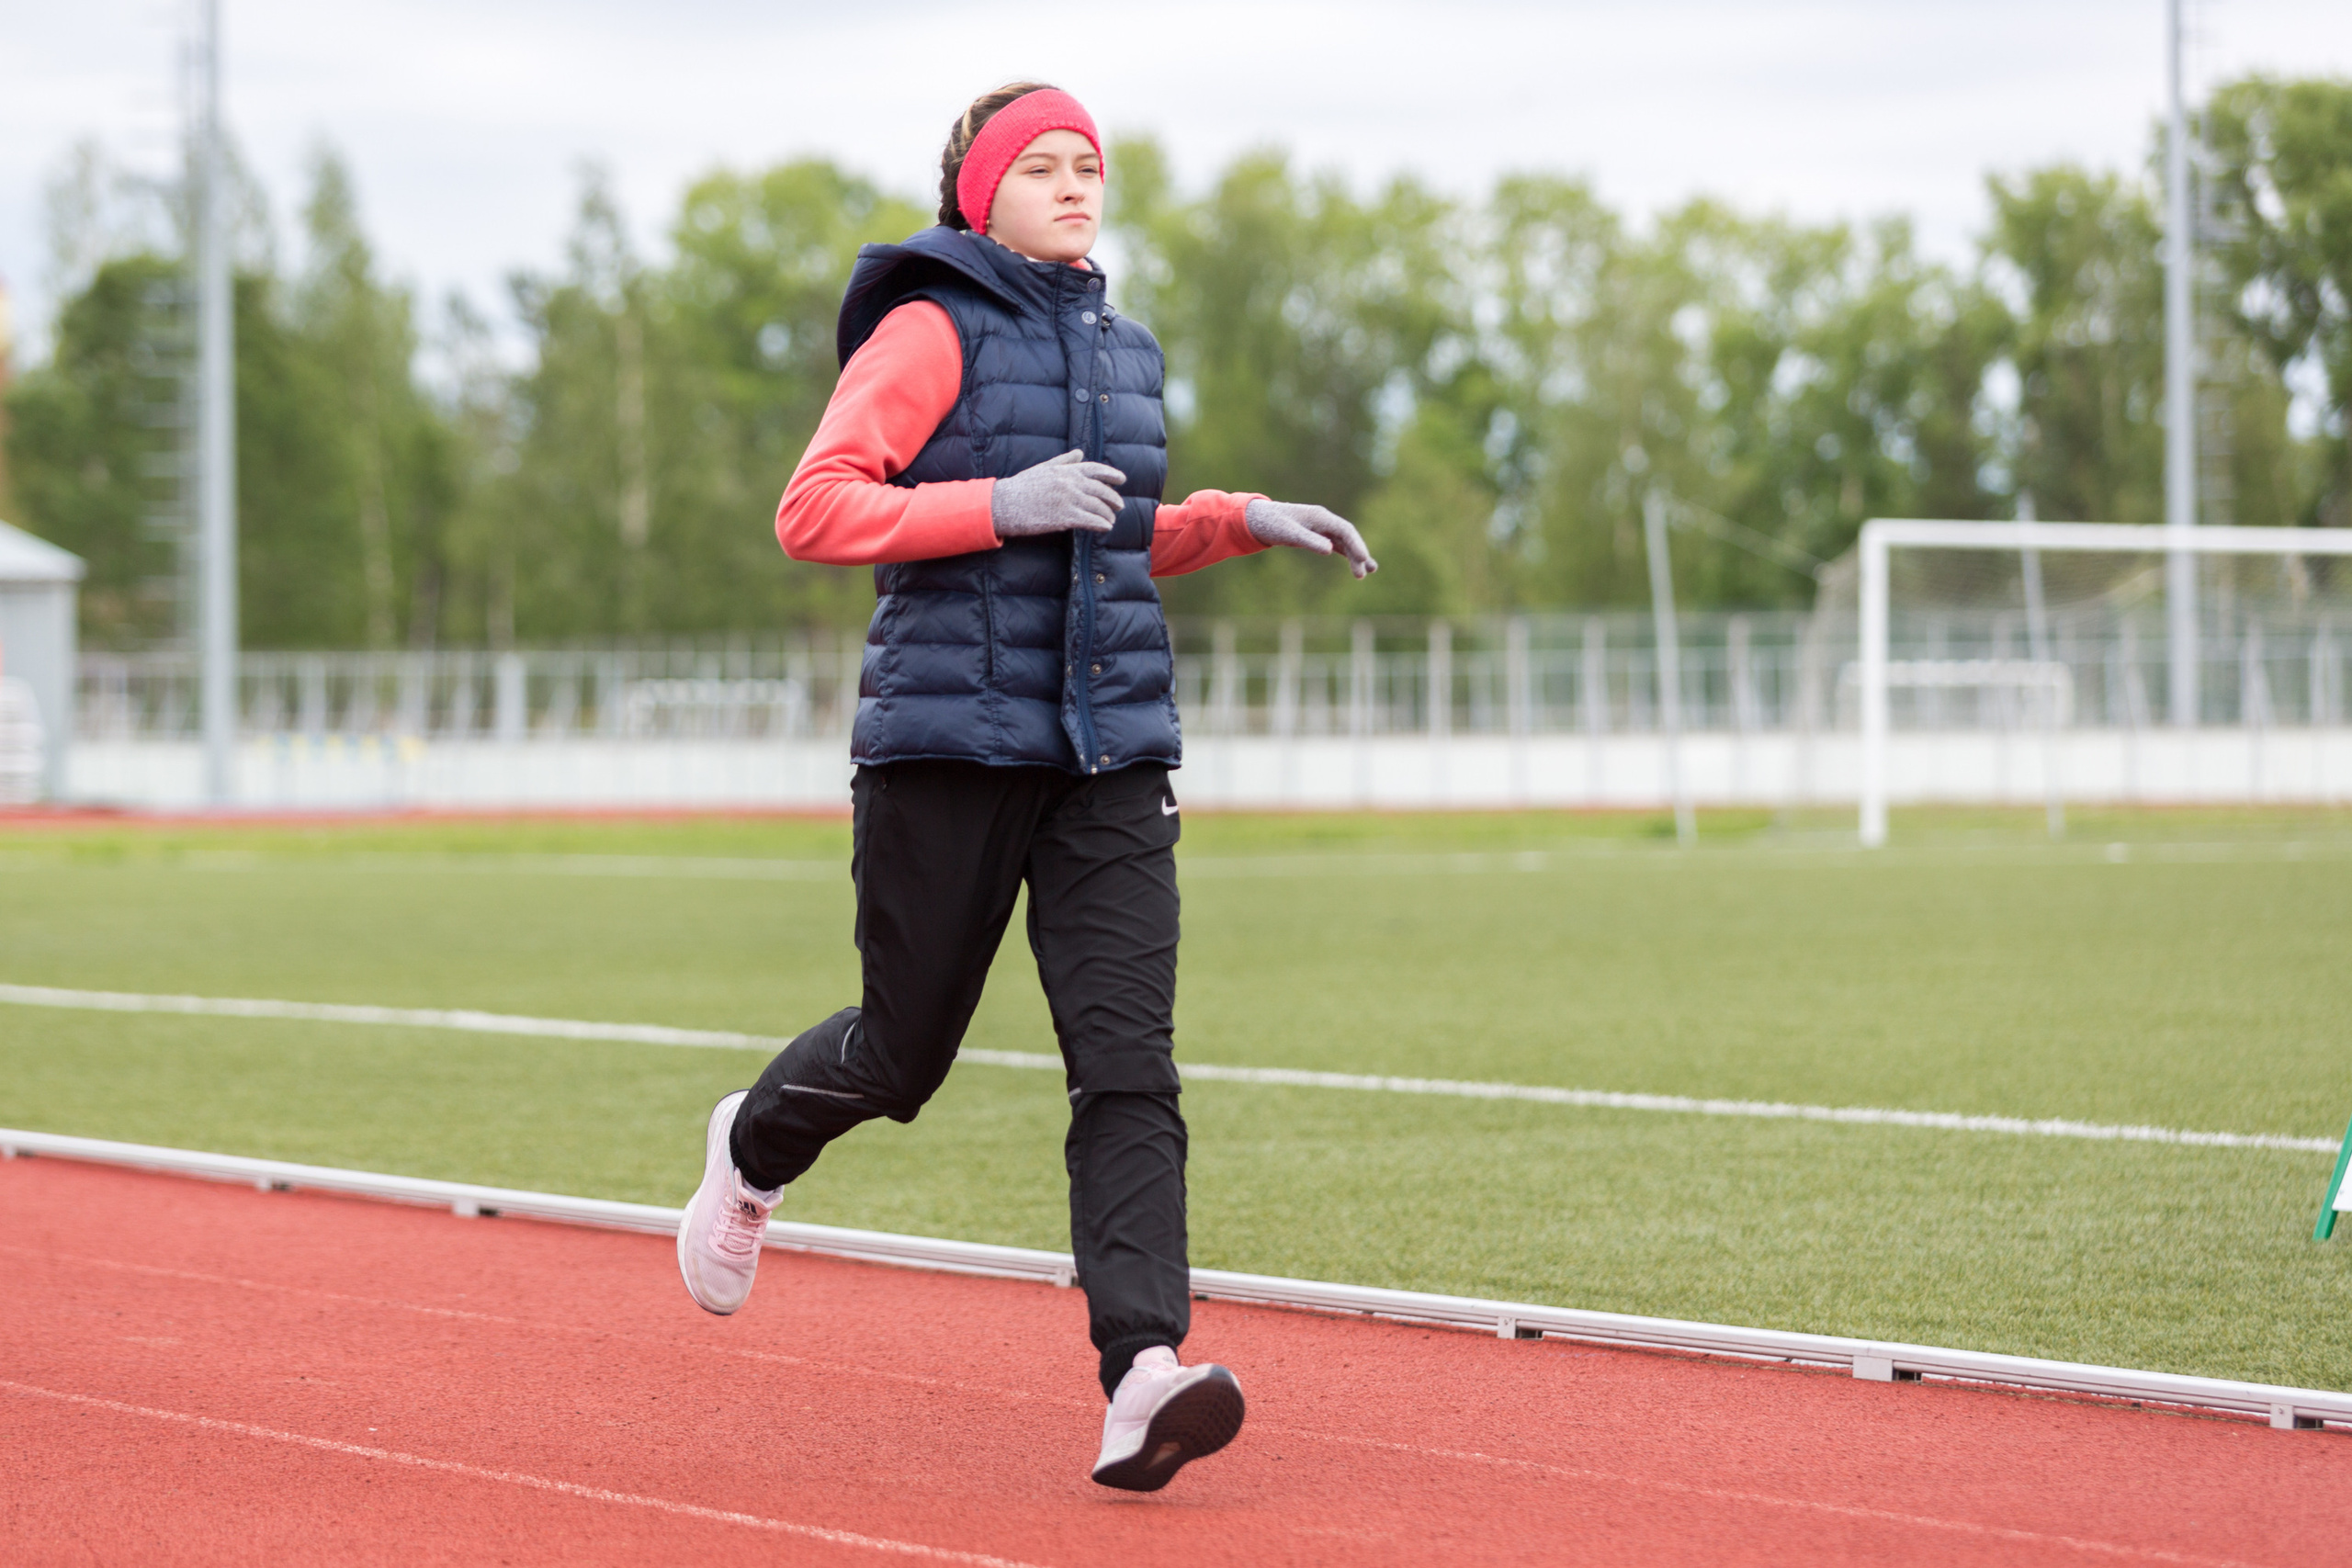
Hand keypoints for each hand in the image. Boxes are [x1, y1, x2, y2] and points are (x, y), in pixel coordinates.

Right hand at [992, 449, 1126, 538]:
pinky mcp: (1064, 518)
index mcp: (1066, 471)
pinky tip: (1106, 528)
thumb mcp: (1043, 468)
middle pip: (1101, 490)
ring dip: (1108, 514)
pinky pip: (1090, 521)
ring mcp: (1068, 500)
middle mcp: (1071, 483)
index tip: (1122, 479)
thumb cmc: (1022, 486)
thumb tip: (1079, 453)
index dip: (1111, 474)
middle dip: (1113, 498)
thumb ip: (1063, 461)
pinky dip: (1101, 524)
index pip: (1095, 469)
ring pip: (1098, 507)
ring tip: (1111, 520)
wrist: (1005, 504)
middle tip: (1119, 505)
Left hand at [1245, 499, 1377, 578]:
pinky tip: (1355, 565)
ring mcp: (1322, 528)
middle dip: (1357, 554)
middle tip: (1362, 575)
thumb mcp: (1288, 533)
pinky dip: (1346, 555)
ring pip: (1344, 542)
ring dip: (1356, 556)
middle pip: (1347, 537)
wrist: (1258, 519)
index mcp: (1320, 516)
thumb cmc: (1272, 523)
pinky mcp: (1317, 536)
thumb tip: (1329, 550)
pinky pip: (1337, 545)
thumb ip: (1309, 540)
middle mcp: (1324, 521)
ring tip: (1369, 572)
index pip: (1345, 530)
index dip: (1356, 544)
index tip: (1362, 559)